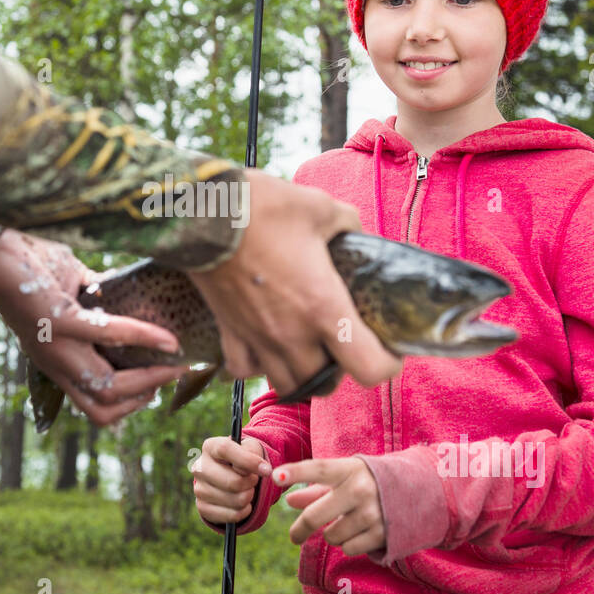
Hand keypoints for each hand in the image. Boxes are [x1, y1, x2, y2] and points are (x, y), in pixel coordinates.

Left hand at [0, 230, 188, 424]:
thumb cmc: (31, 265)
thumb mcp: (70, 294)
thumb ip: (99, 304)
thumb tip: (138, 299)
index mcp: (55, 360)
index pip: (93, 404)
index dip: (129, 404)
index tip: (158, 384)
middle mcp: (53, 362)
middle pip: (103, 409)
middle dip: (144, 398)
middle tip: (171, 376)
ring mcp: (54, 346)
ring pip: (105, 388)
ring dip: (147, 380)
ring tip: (172, 363)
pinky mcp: (58, 322)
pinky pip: (108, 336)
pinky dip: (142, 337)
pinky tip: (165, 336)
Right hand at [187, 169, 401, 397]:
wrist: (204, 211)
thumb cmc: (265, 207)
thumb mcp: (321, 207)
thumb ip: (347, 225)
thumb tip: (353, 233)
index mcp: (324, 307)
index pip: (368, 368)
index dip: (387, 365)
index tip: (389, 350)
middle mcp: (292, 334)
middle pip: (326, 384)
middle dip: (341, 370)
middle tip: (343, 343)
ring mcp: (257, 338)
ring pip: (287, 386)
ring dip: (302, 375)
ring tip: (307, 351)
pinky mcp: (228, 332)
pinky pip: (244, 370)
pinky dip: (257, 367)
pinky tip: (264, 347)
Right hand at [192, 436, 270, 523]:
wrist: (231, 475)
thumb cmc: (242, 459)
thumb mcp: (250, 449)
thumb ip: (253, 453)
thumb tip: (263, 469)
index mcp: (210, 447)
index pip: (225, 450)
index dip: (247, 461)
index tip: (266, 470)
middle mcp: (200, 467)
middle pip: (233, 481)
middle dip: (251, 483)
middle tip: (254, 480)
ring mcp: (199, 489)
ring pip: (235, 500)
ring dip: (249, 496)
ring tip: (247, 489)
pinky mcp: (203, 508)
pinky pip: (233, 515)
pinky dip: (244, 511)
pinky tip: (243, 503)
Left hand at [273, 457, 385, 556]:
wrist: (418, 490)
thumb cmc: (369, 480)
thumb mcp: (345, 477)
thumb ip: (315, 488)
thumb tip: (289, 500)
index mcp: (350, 469)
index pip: (318, 468)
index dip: (296, 472)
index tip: (275, 476)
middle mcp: (361, 489)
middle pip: (316, 516)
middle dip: (299, 529)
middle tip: (294, 536)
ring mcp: (373, 513)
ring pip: (331, 536)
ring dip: (332, 534)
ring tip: (346, 523)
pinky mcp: (383, 533)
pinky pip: (348, 548)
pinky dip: (349, 544)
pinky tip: (360, 532)